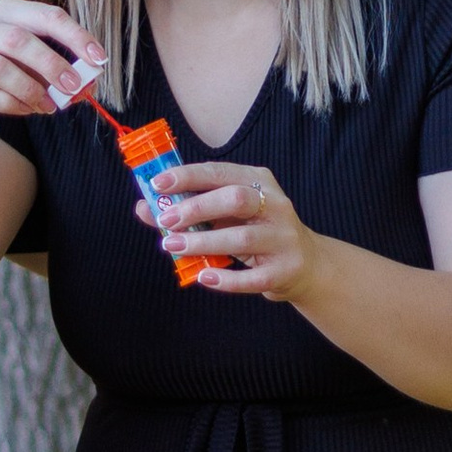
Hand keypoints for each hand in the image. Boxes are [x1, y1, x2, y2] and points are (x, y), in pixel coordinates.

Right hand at [0, 0, 106, 121]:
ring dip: (31, 90)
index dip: (76, 37)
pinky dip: (11, 104)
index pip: (47, 15)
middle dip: (53, 65)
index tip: (98, 59)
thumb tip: (87, 87)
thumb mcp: (24, 59)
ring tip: (49, 106)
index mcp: (6, 10)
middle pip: (20, 40)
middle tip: (74, 87)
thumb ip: (54, 69)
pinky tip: (26, 110)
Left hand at [152, 158, 324, 303]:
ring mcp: (283, 239)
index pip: (220, 172)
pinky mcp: (284, 270)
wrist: (306, 265)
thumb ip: (189, 210)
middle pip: (234, 200)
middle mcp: (276, 205)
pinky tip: (203, 276)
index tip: (157, 183)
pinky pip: (252, 278)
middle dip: (196, 208)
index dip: (187, 176)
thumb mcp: (227, 215)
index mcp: (260, 182)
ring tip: (173, 246)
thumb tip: (144, 207)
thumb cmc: (256, 233)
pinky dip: (226, 279)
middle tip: (164, 220)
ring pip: (242, 238)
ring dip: (203, 242)